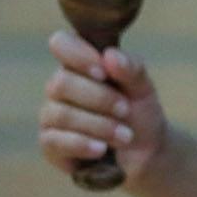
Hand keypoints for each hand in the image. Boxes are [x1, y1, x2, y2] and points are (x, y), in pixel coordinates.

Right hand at [40, 31, 168, 185]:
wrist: (146, 152)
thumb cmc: (140, 113)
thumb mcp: (144, 88)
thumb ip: (131, 68)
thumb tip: (109, 56)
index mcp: (79, 64)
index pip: (61, 44)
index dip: (79, 56)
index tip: (104, 72)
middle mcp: (60, 87)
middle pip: (62, 83)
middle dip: (99, 98)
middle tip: (126, 110)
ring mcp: (52, 116)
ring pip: (61, 114)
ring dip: (98, 125)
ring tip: (126, 136)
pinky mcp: (50, 145)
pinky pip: (54, 142)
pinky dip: (81, 144)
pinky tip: (101, 149)